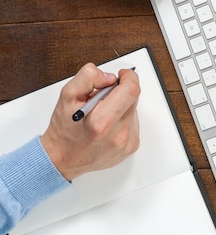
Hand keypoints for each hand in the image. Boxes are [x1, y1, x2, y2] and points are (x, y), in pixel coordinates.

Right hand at [41, 64, 139, 180]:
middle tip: (102, 97)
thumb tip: (109, 77)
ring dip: (121, 106)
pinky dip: (122, 119)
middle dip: (120, 91)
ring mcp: (126, 142)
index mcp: (102, 121)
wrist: (63, 159)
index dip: (129, 77)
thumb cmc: (64, 130)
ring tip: (102, 114)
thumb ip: (88, 78)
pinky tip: (108, 125)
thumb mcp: (67, 96)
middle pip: (133, 98)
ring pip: (134, 110)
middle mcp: (118, 134)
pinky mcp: (130, 147)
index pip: (131, 90)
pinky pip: (133, 123)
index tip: (122, 75)